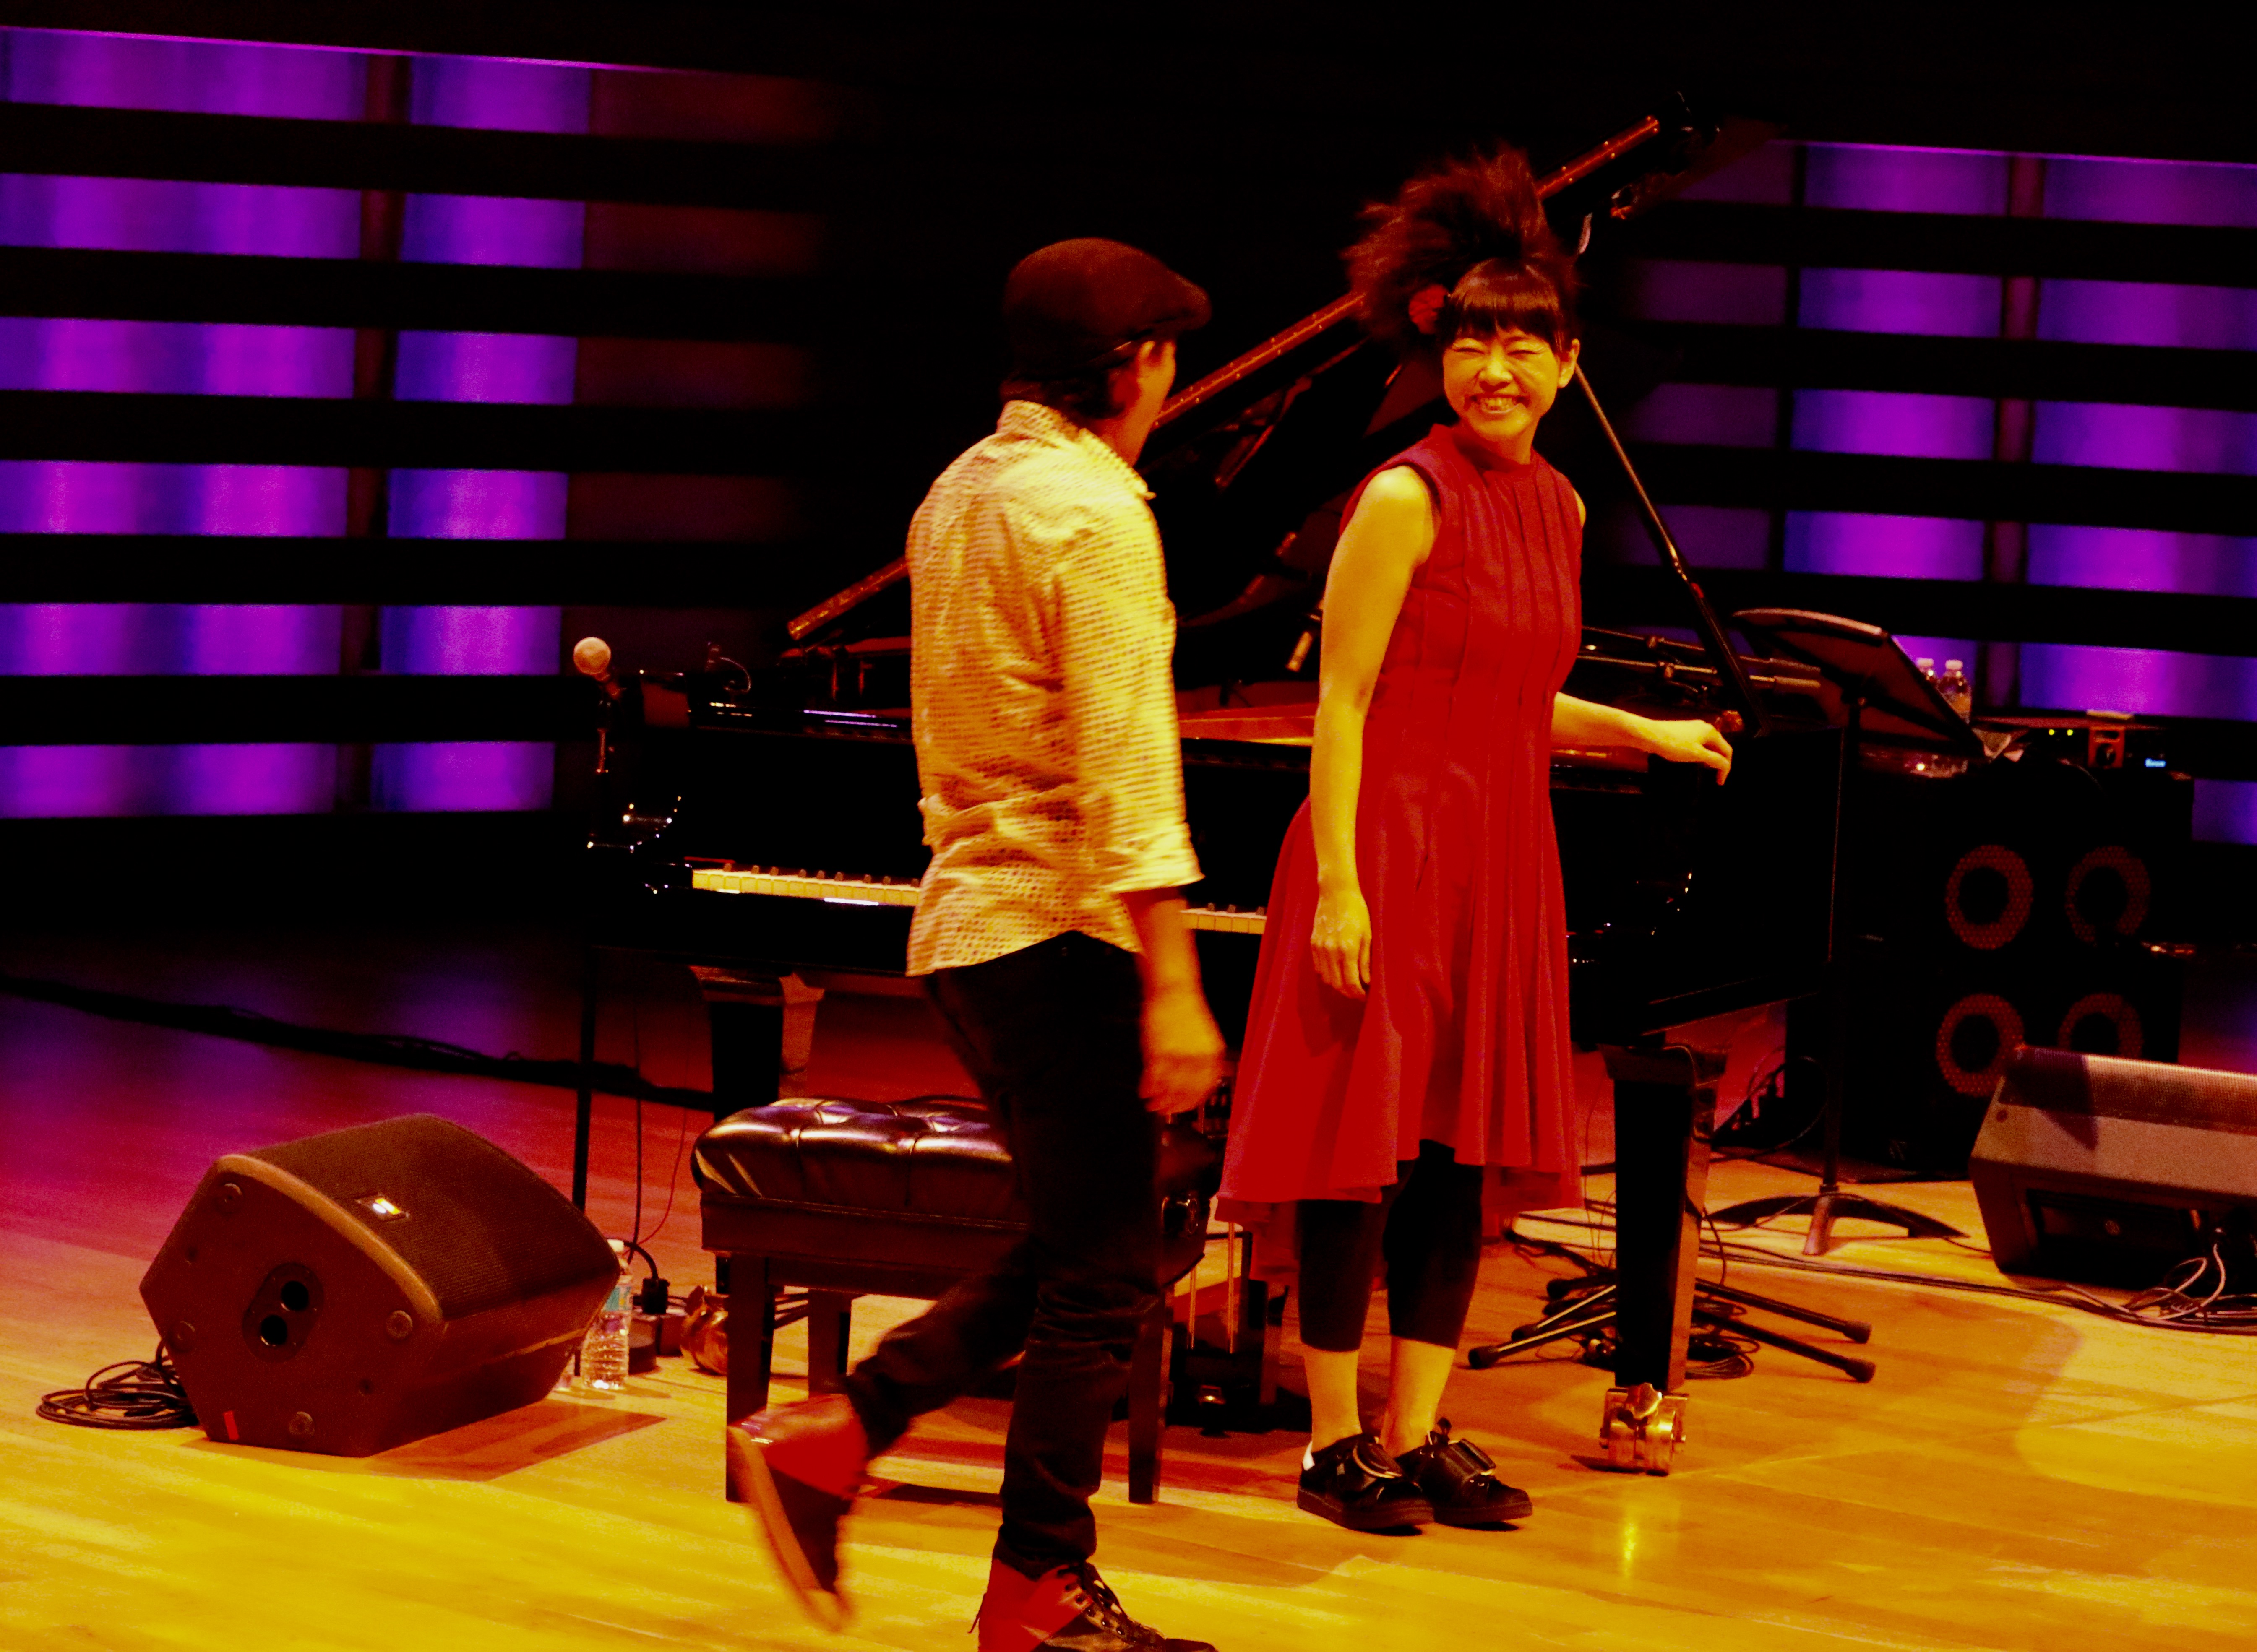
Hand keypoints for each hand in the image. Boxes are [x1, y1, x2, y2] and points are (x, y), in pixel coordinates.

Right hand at [1141, 984, 1224, 1115]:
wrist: (1173, 988)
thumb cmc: (1185, 1011)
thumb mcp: (1200, 1037)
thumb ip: (1197, 1060)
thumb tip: (1187, 1083)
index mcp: (1213, 1054)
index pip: (1206, 1088)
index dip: (1192, 1101)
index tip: (1182, 1107)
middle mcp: (1198, 1058)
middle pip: (1187, 1091)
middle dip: (1174, 1105)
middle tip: (1163, 1110)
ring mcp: (1179, 1056)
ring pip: (1170, 1088)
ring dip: (1160, 1100)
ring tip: (1151, 1105)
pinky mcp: (1160, 1052)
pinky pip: (1154, 1078)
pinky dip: (1147, 1088)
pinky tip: (1143, 1092)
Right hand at [1310, 882, 1372, 998]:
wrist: (1336, 893)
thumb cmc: (1357, 912)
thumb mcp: (1368, 936)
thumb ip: (1366, 960)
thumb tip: (1367, 981)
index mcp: (1347, 950)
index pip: (1351, 982)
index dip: (1358, 993)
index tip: (1365, 996)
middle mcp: (1331, 952)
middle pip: (1337, 984)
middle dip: (1349, 992)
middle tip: (1358, 993)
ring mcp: (1320, 948)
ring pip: (1326, 978)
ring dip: (1338, 985)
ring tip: (1348, 983)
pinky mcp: (1313, 944)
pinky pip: (1318, 968)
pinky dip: (1327, 975)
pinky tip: (1336, 972)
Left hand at [1644, 717, 1732, 783]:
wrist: (1650, 734)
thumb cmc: (1674, 744)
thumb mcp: (1697, 754)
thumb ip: (1714, 760)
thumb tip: (1725, 765)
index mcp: (1711, 732)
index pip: (1727, 751)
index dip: (1726, 767)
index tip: (1720, 782)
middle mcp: (1705, 727)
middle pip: (1719, 747)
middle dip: (1718, 762)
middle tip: (1714, 776)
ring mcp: (1693, 728)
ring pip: (1708, 745)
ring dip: (1709, 758)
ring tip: (1704, 769)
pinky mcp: (1684, 731)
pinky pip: (1698, 743)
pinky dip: (1700, 753)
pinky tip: (1692, 759)